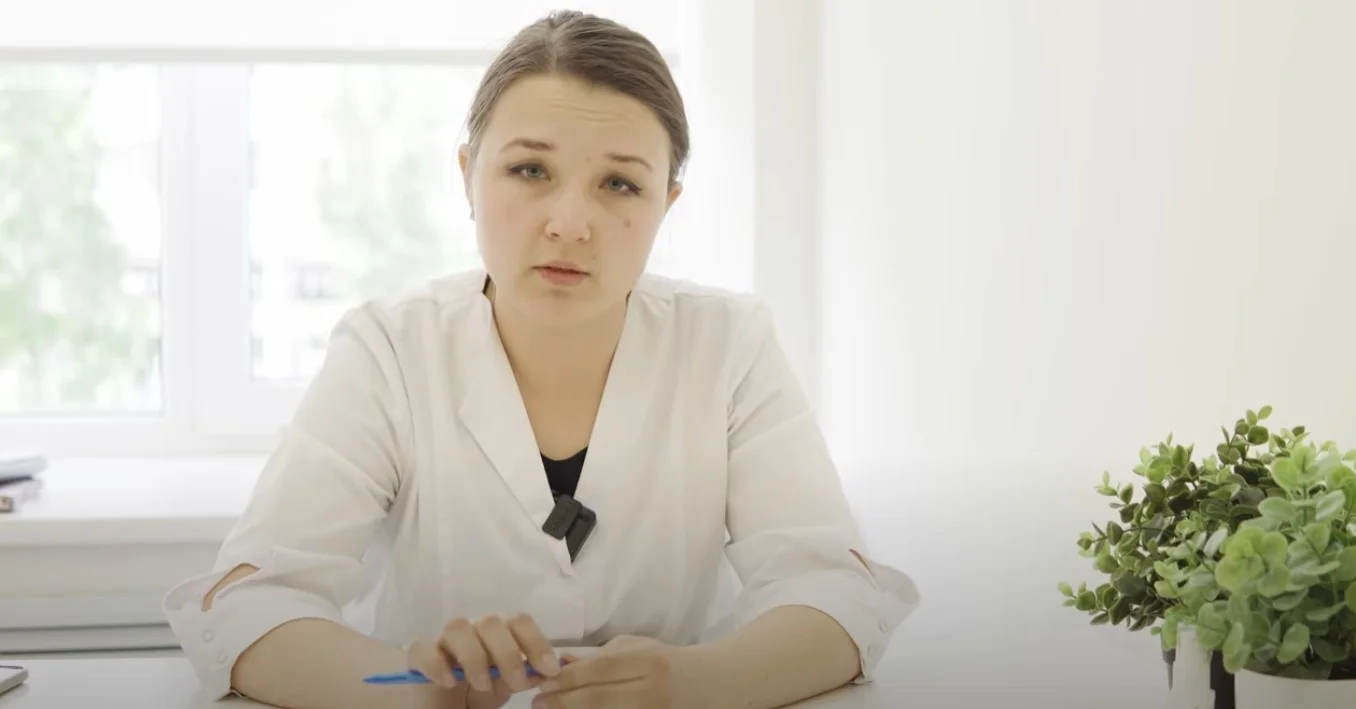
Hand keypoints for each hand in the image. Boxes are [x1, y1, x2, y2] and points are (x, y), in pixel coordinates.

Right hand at [406, 613, 564, 708]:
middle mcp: (473, 628)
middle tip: (517, 684)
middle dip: (509, 653)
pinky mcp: (418, 654)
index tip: (549, 670)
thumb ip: (522, 676)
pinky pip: (423, 649)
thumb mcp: (504, 686)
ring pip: (458, 628)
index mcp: (499, 631)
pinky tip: (448, 682)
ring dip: (475, 657)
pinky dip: (436, 663)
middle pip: (491, 622)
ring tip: (482, 684)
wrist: (442, 701)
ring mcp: (443, 639)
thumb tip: (544, 672)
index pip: (520, 622)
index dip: (537, 643)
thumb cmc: (476, 690)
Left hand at [530, 635, 706, 708]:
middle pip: (598, 698)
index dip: (569, 678)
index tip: (543, 683)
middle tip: (538, 702)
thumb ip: (600, 654)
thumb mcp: (637, 647)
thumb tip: (561, 662)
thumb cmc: (666, 660)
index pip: (601, 669)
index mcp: (648, 661)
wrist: (707, 683)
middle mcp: (651, 689)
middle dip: (563, 701)